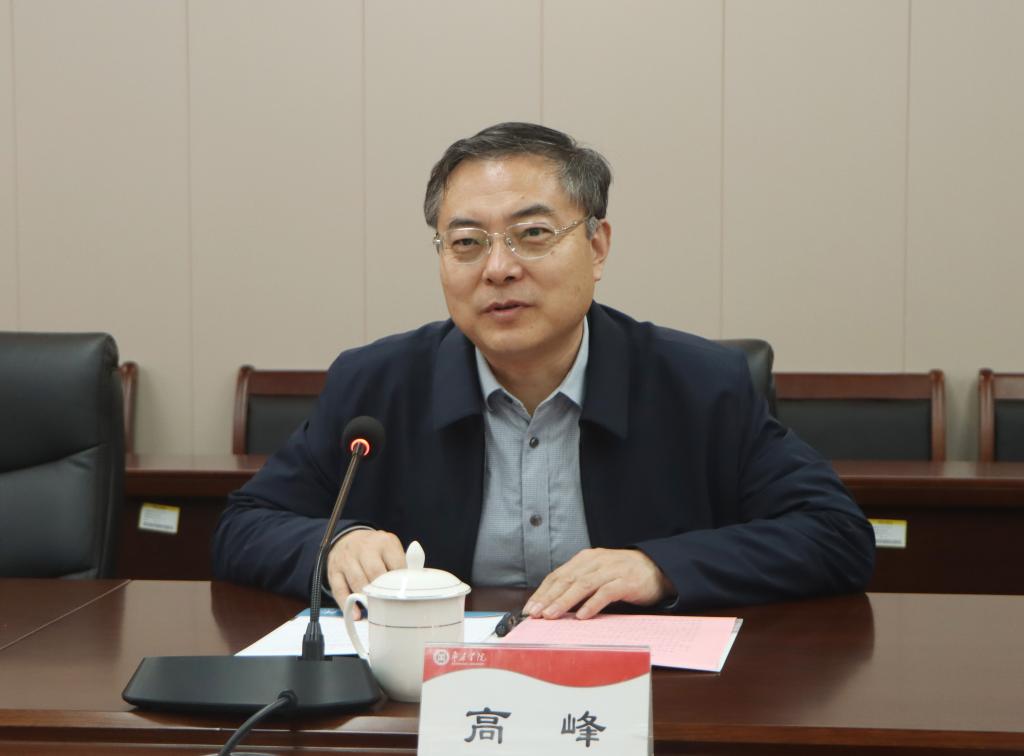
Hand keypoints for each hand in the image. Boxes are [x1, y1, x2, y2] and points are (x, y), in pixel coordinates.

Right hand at [327, 529, 404, 618]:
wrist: (348, 539)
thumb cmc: (376, 551)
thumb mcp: (391, 549)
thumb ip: (404, 565)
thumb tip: (416, 585)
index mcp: (384, 542)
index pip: (396, 564)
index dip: (401, 582)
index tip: (405, 596)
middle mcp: (365, 547)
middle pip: (375, 572)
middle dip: (383, 591)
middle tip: (390, 607)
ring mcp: (347, 559)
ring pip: (357, 581)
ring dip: (367, 599)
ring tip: (376, 612)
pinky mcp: (334, 571)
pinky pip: (339, 590)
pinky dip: (348, 604)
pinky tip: (356, 614)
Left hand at [523, 548, 673, 620]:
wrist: (657, 568)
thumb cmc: (623, 575)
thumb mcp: (597, 575)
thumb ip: (578, 585)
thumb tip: (552, 605)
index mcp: (586, 559)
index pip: (558, 575)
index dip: (543, 591)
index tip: (530, 608)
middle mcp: (596, 561)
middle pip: (567, 579)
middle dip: (548, 597)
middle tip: (535, 613)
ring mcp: (612, 570)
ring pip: (583, 585)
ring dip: (565, 601)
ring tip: (552, 615)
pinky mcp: (627, 581)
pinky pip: (606, 592)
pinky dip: (592, 604)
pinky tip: (582, 615)